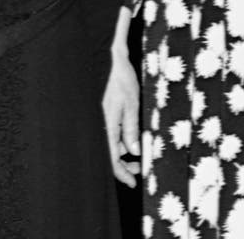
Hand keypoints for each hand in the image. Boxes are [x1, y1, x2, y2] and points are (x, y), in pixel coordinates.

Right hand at [102, 48, 140, 187]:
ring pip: (112, 143)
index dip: (120, 171)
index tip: (132, 183)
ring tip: (139, 158)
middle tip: (138, 171)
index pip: (111, 155)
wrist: (114, 60)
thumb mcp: (132, 103)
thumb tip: (135, 152)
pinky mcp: (109, 112)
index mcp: (109, 122)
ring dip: (124, 152)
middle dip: (123, 165)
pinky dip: (122, 140)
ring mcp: (105, 117)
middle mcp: (104, 122)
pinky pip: (114, 132)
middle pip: (110, 152)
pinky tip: (132, 139)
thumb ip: (132, 127)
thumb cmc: (123, 78)